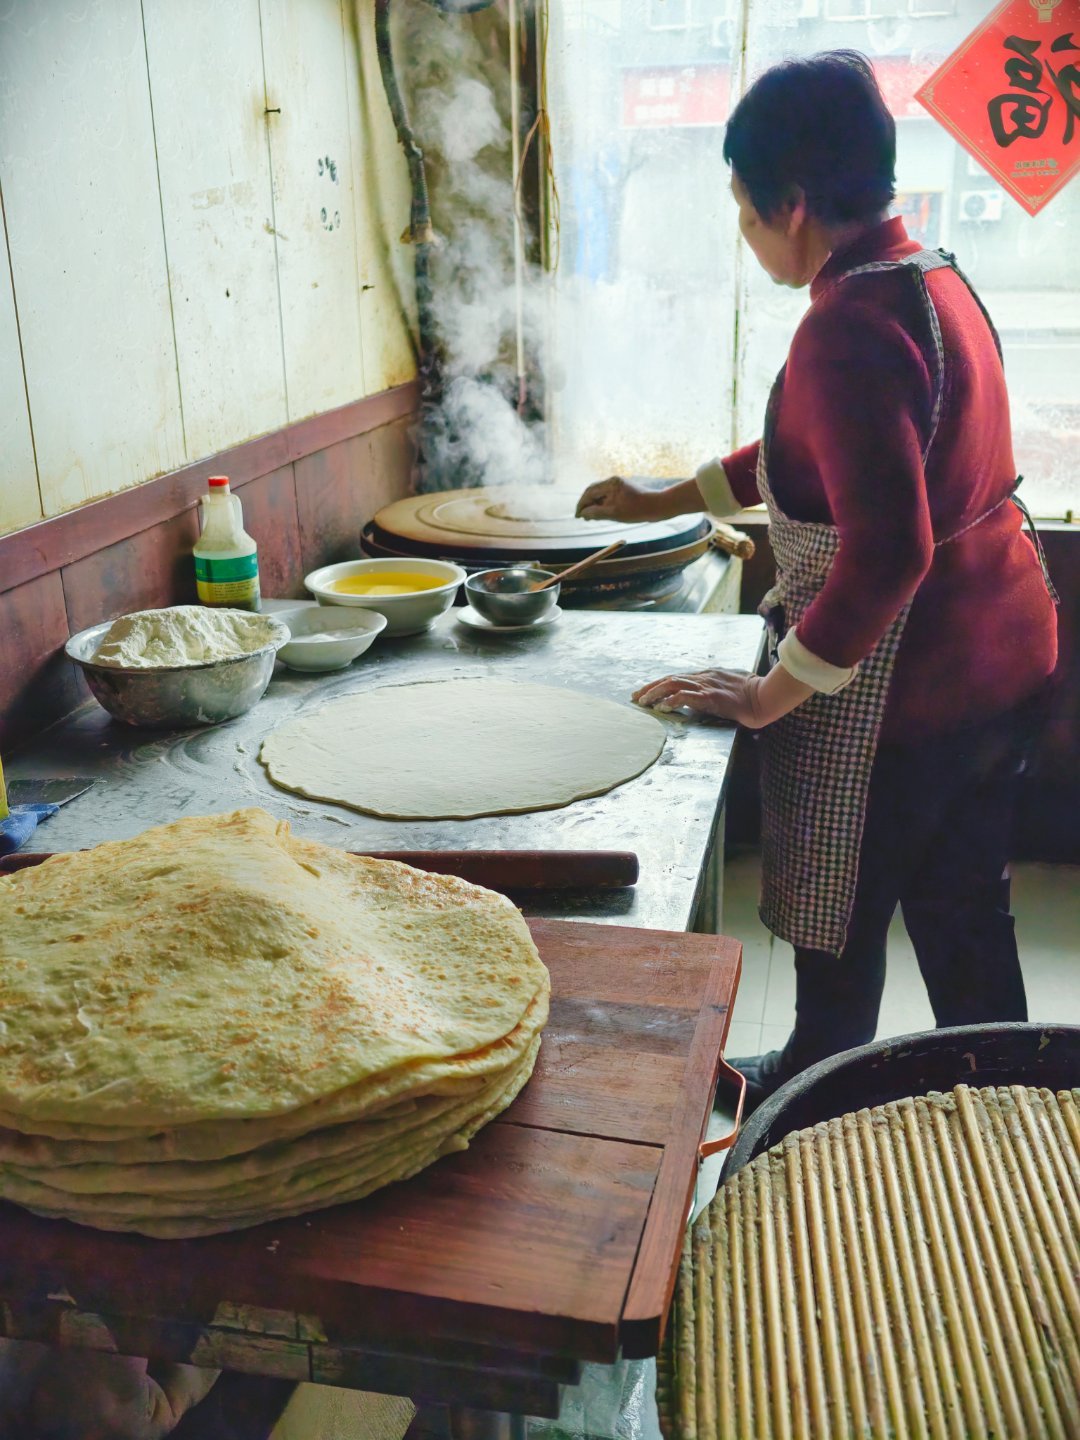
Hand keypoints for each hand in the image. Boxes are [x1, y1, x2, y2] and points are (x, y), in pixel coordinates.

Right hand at [575, 476, 662, 522]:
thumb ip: (596, 513)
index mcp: (610, 483)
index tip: (577, 516)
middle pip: (593, 492)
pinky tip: (602, 514)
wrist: (659, 506)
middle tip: (583, 517)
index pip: (589, 492)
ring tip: (591, 518)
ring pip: (601, 495)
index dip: (581, 505)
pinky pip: (608, 497)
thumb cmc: (638, 509)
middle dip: (587, 504)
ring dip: (594, 505)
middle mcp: (613, 482)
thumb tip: (583, 513)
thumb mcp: (615, 513)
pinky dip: (603, 505)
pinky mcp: (624, 491)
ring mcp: (619, 485)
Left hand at [633, 668, 765, 727]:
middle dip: (650, 687)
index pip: (676, 677)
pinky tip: (663, 707)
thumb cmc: (750, 693)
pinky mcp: (711, 697)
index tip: (645, 691)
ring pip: (673, 684)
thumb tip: (702, 696)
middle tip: (635, 696)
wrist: (763, 696)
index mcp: (706, 674)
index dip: (658, 683)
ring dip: (656, 693)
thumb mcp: (727, 686)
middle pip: (670, 679)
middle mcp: (703, 677)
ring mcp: (706, 686)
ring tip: (643, 701)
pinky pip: (687, 697)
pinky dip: (672, 701)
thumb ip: (713, 687)